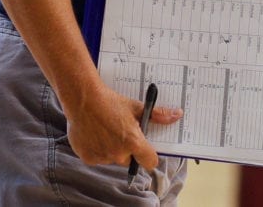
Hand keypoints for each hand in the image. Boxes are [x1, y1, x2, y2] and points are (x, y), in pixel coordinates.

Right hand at [65, 81, 181, 167]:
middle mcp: (118, 154)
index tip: (147, 149)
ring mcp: (102, 157)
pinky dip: (97, 150)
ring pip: (112, 159)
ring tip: (107, 131)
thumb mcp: (137, 107)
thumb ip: (158, 115)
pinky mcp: (88, 158)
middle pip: (130, 160)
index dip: (150, 156)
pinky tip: (96, 135)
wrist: (84, 100)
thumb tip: (178, 114)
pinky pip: (98, 158)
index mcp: (133, 142)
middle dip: (128, 150)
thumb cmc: (112, 102)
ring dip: (112, 150)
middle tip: (122, 133)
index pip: (150, 162)